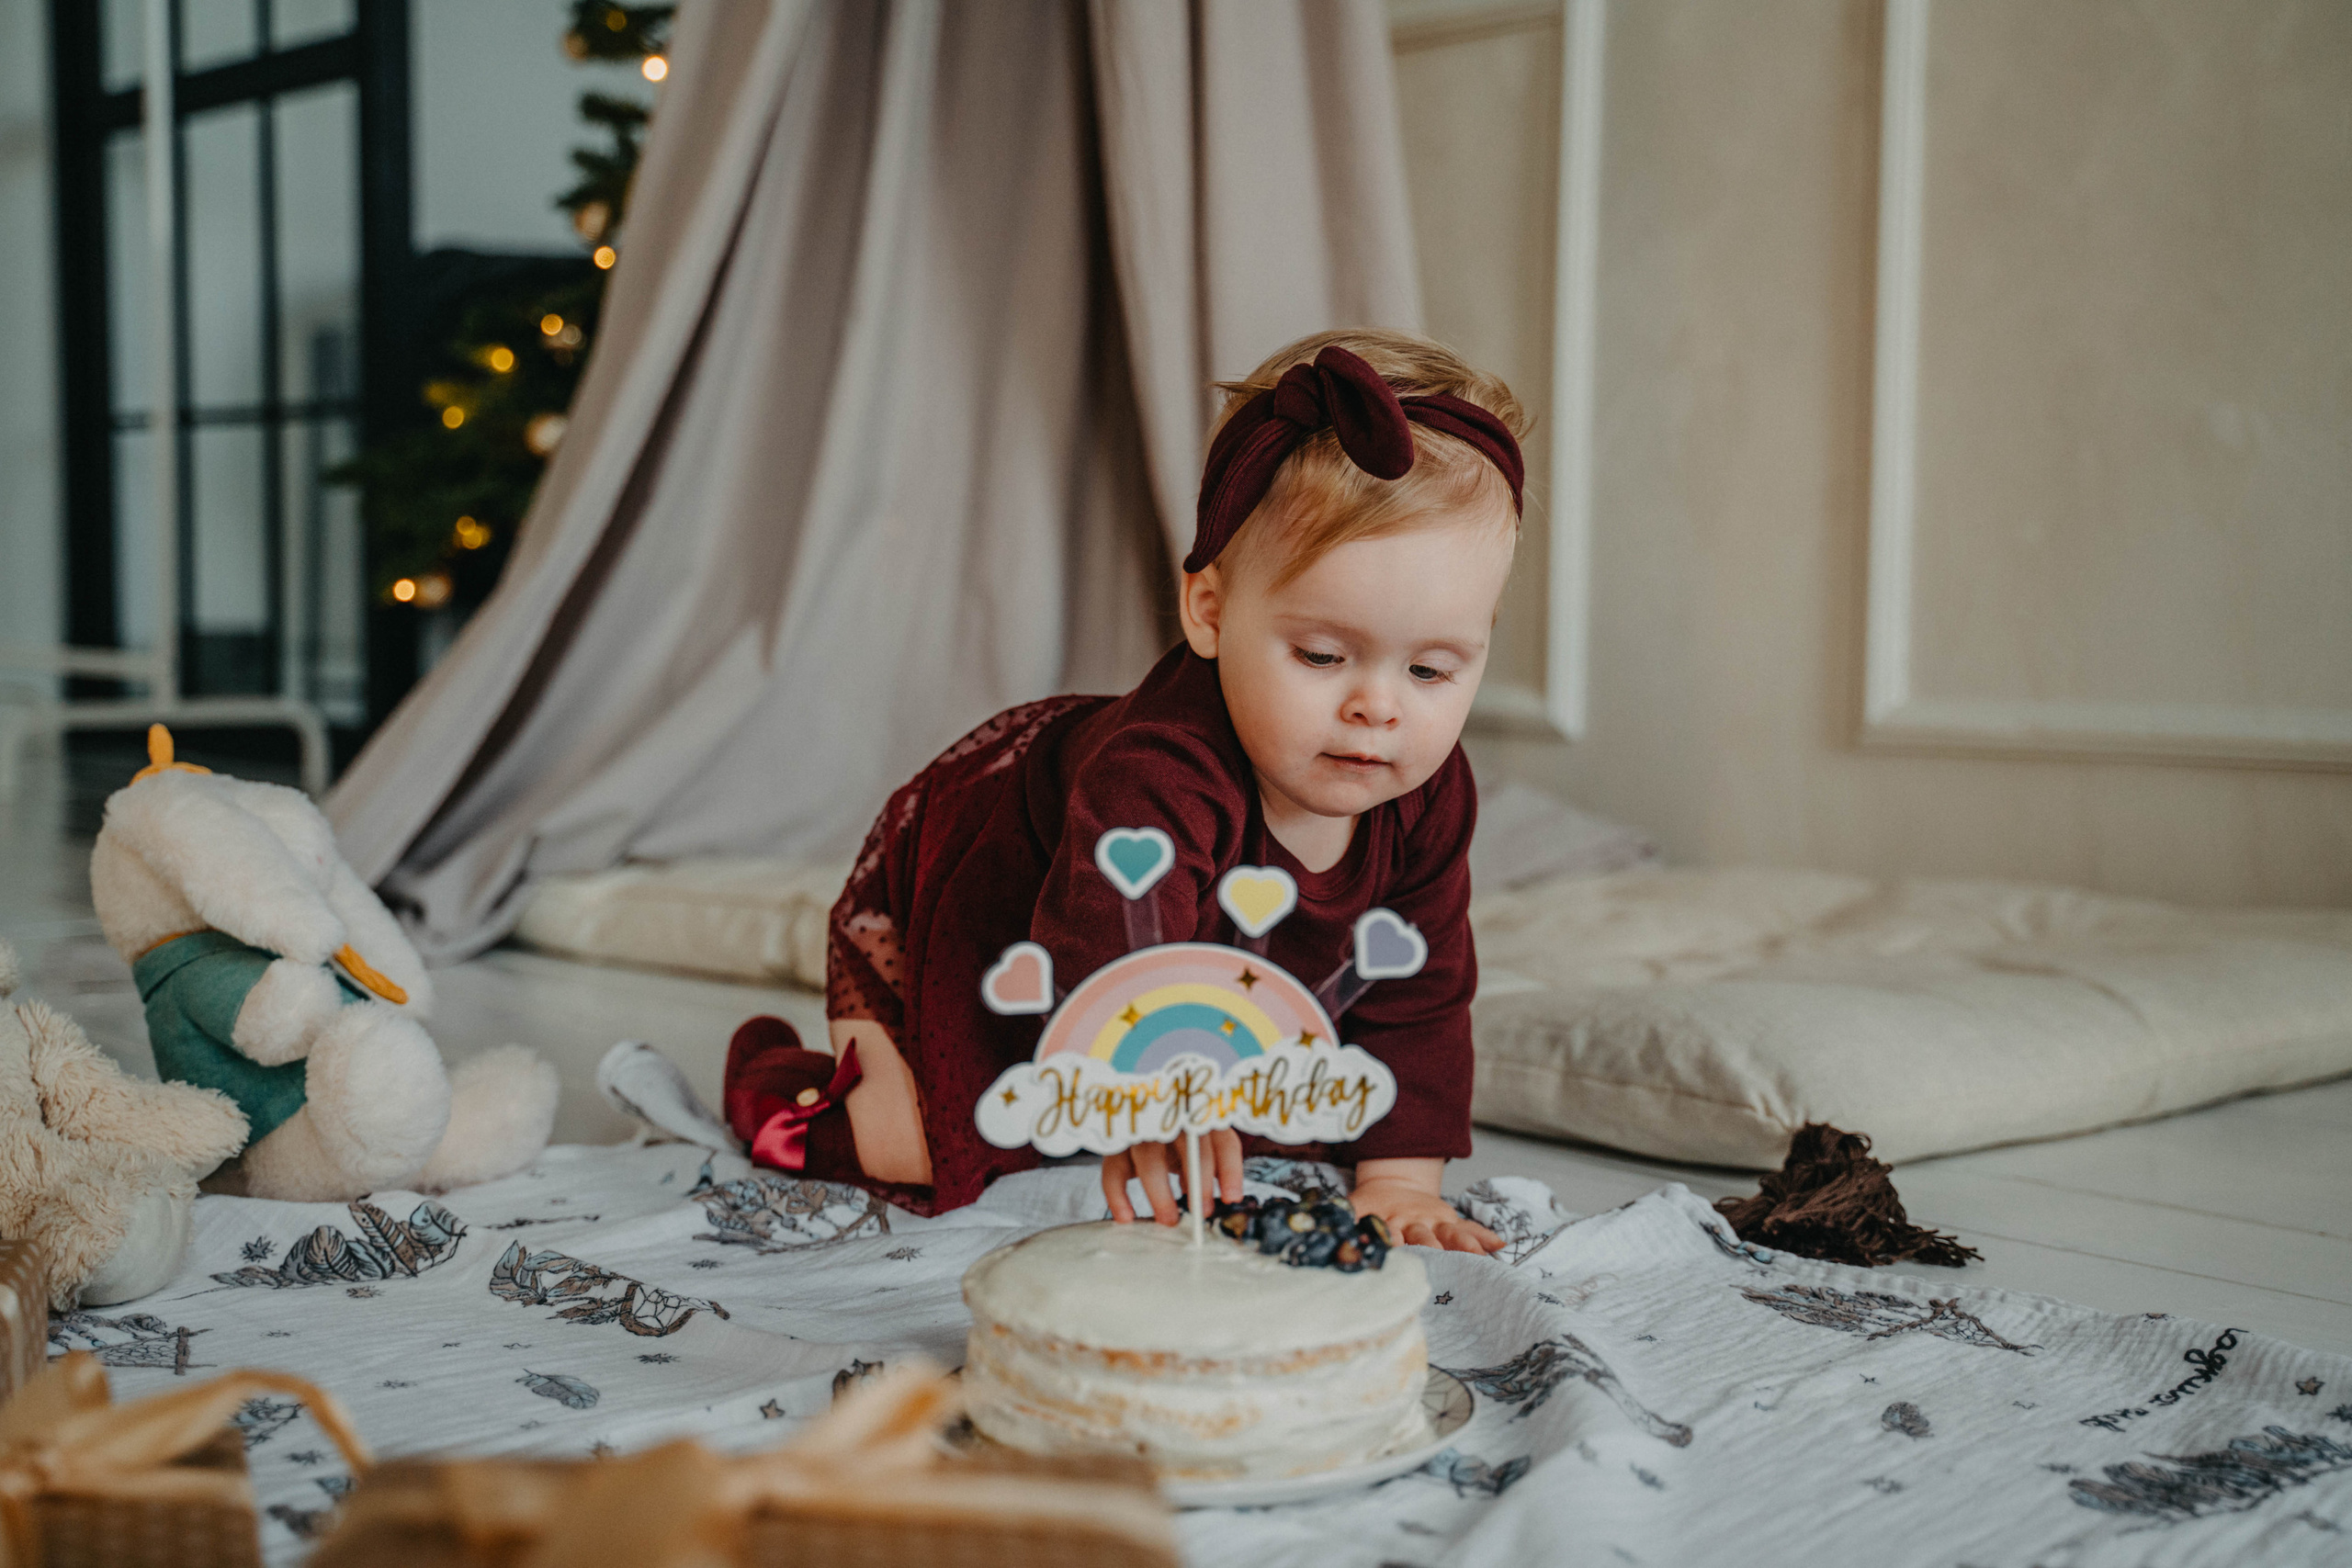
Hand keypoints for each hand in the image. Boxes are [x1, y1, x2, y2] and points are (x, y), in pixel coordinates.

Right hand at [1103, 1129, 1243, 1225]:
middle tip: (1201, 1212)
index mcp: (1202, 1121)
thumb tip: (1218, 1201)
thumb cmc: (1177, 1143)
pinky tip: (1127, 1216)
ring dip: (1161, 1194)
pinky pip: (1112, 1171)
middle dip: (1199, 1183)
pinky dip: (1118, 1196)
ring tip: (1169, 1220)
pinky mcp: (1116, 1146)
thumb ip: (1207, 1168)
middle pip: (1189, 1148)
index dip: (1229, 1171)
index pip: (1223, 1142)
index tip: (1231, 1198)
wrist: (1143, 1120)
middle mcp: (1173, 1121)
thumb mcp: (1198, 1149)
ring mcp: (1142, 1131)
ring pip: (1150, 1160)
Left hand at [1350, 1160, 1502, 1253]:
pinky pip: (1469, 1229)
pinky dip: (1483, 1236)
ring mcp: (1434, 1223)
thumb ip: (1338, 1221)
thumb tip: (1314, 1230)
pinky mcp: (1449, 1222)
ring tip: (1474, 1256)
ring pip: (1449, 1235)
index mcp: (1389, 1223)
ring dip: (1460, 1246)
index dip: (1391, 1246)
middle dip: (1429, 1249)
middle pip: (1423, 1238)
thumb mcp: (1351, 1210)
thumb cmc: (1371, 1209)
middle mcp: (1414, 1224)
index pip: (1391, 1237)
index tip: (1393, 1255)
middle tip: (1436, 1260)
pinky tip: (1499, 1245)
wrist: (1392, 1186)